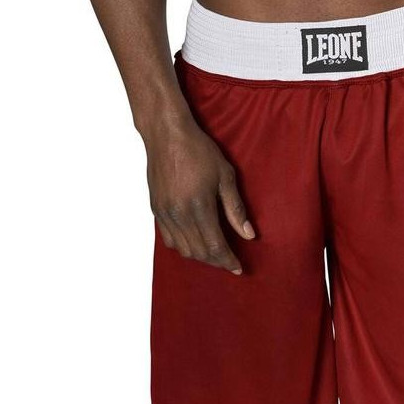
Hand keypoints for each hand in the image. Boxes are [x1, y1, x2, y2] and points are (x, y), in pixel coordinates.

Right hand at [145, 121, 254, 273]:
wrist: (167, 135)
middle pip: (198, 252)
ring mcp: (164, 213)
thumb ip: (236, 208)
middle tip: (229, 261)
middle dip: (216, 261)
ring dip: (199, 256)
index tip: (238, 267)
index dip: (227, 260)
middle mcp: (179, 214)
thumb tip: (248, 235)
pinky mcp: (156, 209)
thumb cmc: (199, 151)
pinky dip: (182, 247)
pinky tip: (194, 242)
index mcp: (199, 206)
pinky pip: (168, 240)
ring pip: (182, 249)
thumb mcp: (226, 176)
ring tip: (214, 253)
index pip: (214, 246)